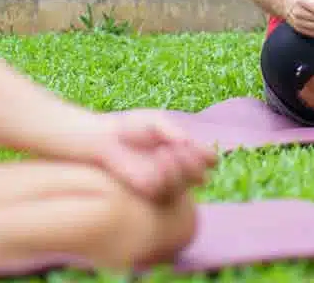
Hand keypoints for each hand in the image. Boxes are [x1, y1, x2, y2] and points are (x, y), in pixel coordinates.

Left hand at [89, 112, 216, 202]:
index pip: (209, 159)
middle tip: (180, 150)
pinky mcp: (148, 192)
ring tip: (164, 152)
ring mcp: (165, 182)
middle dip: (194, 164)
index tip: (196, 145)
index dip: (208, 156)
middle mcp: (178, 170)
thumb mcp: (155, 122)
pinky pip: (164, 192)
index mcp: (186, 152)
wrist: (105, 140)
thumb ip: (171, 131)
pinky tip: (154, 164)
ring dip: (179, 170)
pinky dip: (163, 178)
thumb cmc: (131, 127)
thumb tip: (187, 142)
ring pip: (183, 186)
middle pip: (201, 176)